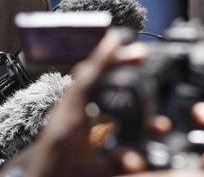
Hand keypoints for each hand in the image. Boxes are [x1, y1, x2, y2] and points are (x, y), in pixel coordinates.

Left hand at [26, 32, 148, 176]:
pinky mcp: (68, 121)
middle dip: (113, 62)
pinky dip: (99, 80)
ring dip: (106, 69)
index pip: (85, 83)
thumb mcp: (91, 173)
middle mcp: (65, 115)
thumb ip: (115, 165)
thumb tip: (139, 160)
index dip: (101, 61)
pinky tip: (109, 76)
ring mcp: (65, 116)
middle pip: (88, 78)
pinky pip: (84, 93)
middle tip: (138, 53)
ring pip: (85, 84)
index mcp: (68, 124)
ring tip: (126, 57)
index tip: (116, 40)